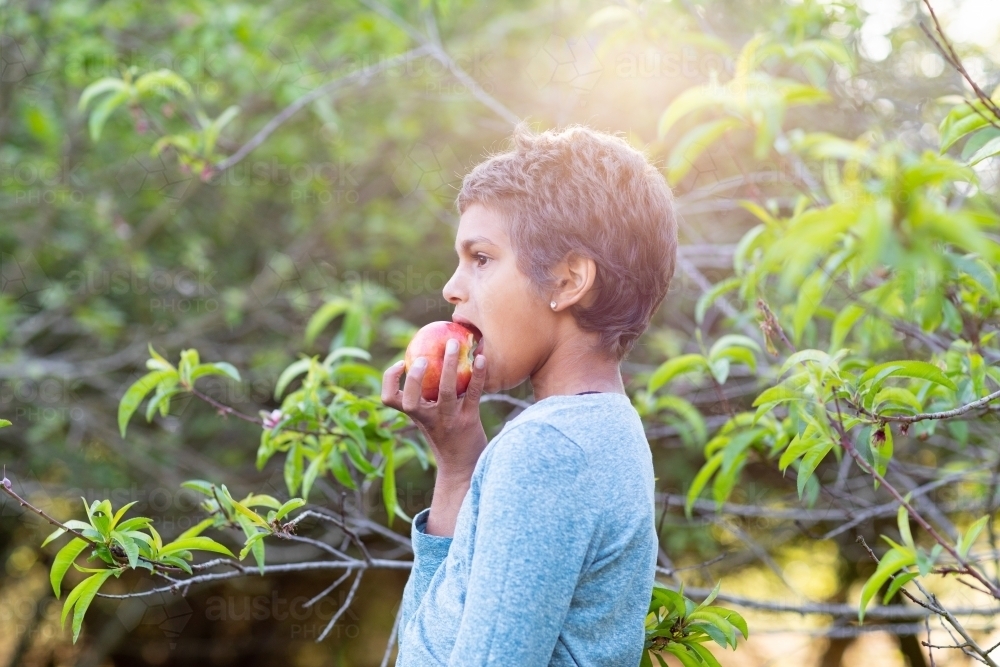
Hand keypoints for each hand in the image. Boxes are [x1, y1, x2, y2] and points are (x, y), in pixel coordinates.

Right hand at [381, 339, 487, 480]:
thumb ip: (426, 396)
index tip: (401, 363)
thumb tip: (428, 357)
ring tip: (454, 343)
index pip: (389, 399)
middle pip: (410, 400)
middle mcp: (428, 419)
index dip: (389, 379)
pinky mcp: (469, 420)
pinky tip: (482, 359)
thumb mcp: (430, 418)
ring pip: (445, 391)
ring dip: (449, 365)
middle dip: (414, 377)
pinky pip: (474, 393)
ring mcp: (448, 420)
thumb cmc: (447, 435)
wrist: (464, 466)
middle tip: (424, 358)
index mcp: (415, 415)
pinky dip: (478, 374)